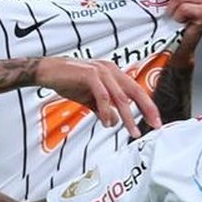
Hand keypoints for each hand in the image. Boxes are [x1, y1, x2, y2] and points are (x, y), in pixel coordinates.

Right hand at [36, 57, 160, 136]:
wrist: (47, 71)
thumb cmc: (69, 80)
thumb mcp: (90, 97)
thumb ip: (103, 108)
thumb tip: (113, 121)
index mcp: (113, 73)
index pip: (136, 90)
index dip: (147, 106)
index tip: (154, 121)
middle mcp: (110, 70)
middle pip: (135, 91)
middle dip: (147, 109)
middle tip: (154, 125)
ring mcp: (101, 71)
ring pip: (121, 97)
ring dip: (128, 117)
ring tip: (132, 131)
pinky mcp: (90, 75)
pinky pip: (103, 96)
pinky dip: (108, 111)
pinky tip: (108, 122)